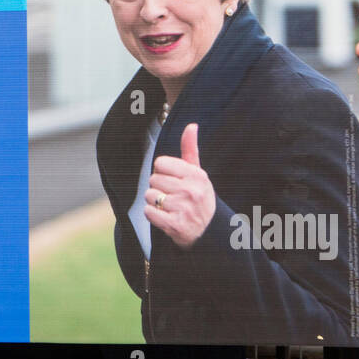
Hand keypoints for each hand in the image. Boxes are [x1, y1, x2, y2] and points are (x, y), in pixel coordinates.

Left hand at [144, 123, 215, 247]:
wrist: (209, 232)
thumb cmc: (199, 199)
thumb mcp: (198, 174)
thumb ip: (190, 149)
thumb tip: (191, 126)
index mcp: (196, 175)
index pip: (160, 163)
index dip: (163, 172)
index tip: (173, 180)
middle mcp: (191, 191)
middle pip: (153, 179)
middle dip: (159, 188)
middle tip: (173, 196)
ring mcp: (183, 208)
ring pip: (149, 196)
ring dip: (155, 203)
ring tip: (170, 207)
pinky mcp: (174, 225)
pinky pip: (149, 212)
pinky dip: (153, 216)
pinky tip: (166, 217)